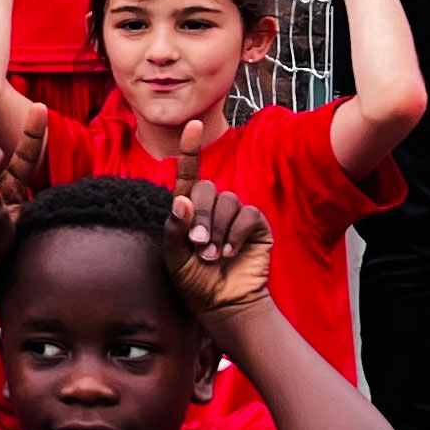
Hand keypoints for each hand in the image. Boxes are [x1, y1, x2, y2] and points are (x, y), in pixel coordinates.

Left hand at [164, 123, 271, 315]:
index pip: (189, 174)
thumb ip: (175, 229)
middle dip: (200, 217)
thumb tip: (181, 200)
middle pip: (205, 190)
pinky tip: (230, 253)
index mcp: (188, 210)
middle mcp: (211, 207)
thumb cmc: (194, 282)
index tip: (193, 125)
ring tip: (213, 256)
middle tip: (198, 246)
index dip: (191, 149)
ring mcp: (234, 214)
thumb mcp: (174, 258)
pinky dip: (235, 234)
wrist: (223, 304)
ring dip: (217, 230)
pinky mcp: (255, 224)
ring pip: (226, 201)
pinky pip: (246, 214)